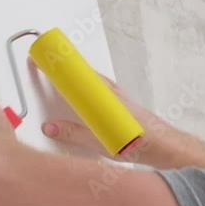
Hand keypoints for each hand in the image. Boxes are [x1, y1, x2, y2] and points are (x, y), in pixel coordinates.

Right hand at [38, 70, 178, 165]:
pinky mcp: (123, 99)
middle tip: (46, 65)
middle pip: (81, 72)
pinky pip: (102, 85)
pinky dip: (90, 83)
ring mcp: (117, 93)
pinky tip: (88, 94)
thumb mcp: (98, 141)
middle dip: (62, 68)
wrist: (164, 144)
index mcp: (100, 95)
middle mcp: (109, 90)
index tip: (40, 61)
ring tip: (63, 79)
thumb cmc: (138, 141)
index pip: (72, 74)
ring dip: (77, 75)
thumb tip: (51, 128)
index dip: (55, 66)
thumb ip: (72, 134)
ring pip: (93, 78)